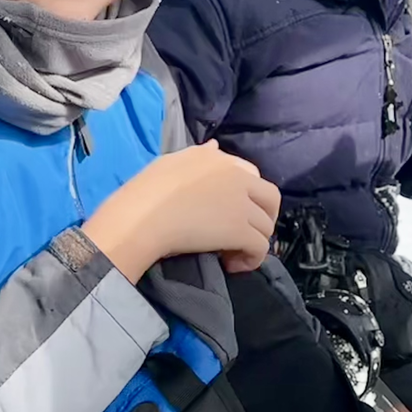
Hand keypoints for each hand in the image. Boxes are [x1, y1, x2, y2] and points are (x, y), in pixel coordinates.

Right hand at [83, 141, 281, 281]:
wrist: (141, 216)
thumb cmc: (146, 191)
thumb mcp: (172, 162)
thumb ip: (199, 156)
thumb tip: (214, 146)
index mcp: (218, 159)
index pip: (251, 174)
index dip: (248, 196)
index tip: (232, 212)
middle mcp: (236, 177)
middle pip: (270, 198)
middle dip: (263, 217)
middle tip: (243, 235)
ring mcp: (241, 204)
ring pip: (265, 226)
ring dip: (253, 241)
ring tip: (230, 254)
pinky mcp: (240, 230)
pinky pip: (260, 247)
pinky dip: (250, 259)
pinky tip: (231, 264)